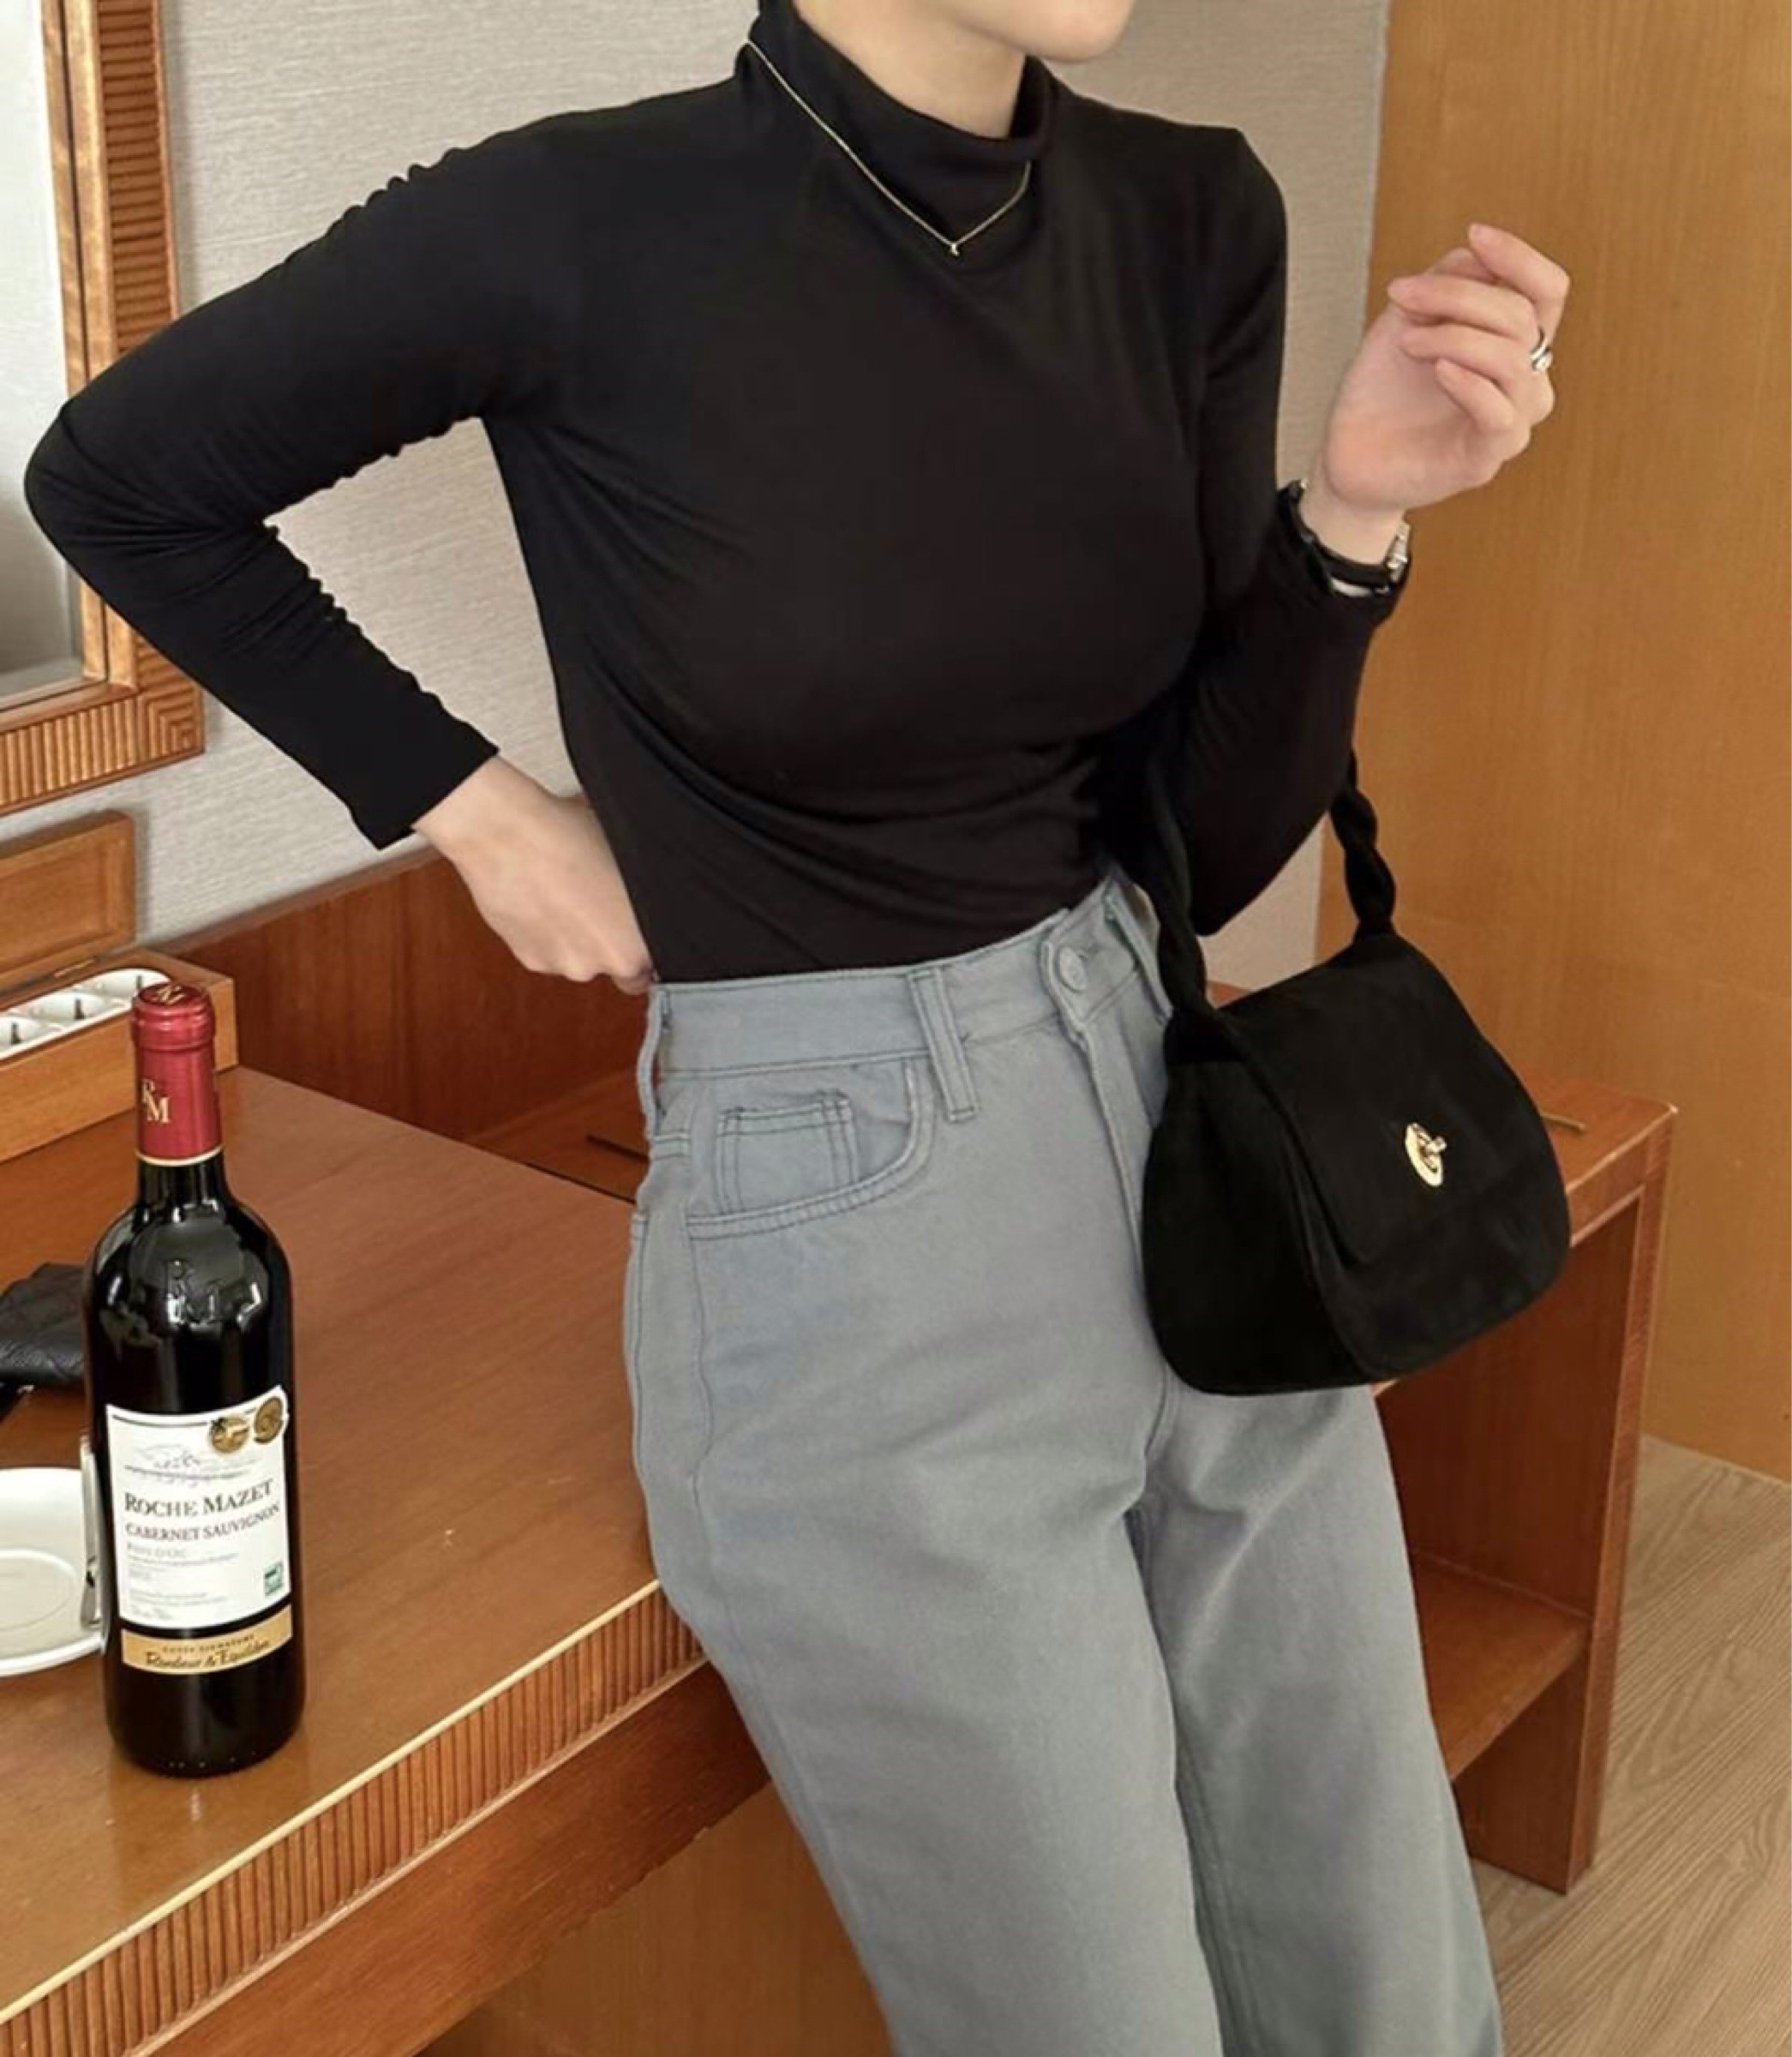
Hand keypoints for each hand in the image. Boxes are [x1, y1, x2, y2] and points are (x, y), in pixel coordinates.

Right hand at [413, 756, 655, 994]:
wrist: (506, 833)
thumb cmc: (569, 837)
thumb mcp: (632, 864)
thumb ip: (644, 905)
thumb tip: (646, 912)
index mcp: (632, 949)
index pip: (651, 967)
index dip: (643, 945)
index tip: (632, 926)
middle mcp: (596, 966)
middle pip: (615, 967)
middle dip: (610, 941)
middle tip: (599, 901)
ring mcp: (559, 965)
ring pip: (580, 960)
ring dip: (578, 938)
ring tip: (567, 894)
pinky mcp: (527, 958)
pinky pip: (549, 952)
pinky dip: (548, 934)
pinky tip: (545, 900)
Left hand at [1304, 220, 1569, 536]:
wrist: (1349, 455)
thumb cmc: (1384, 389)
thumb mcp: (1410, 319)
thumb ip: (1449, 282)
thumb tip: (1478, 256)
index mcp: (1514, 343)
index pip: (1547, 291)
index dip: (1520, 258)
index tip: (1475, 234)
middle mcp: (1524, 380)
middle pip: (1520, 316)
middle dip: (1458, 295)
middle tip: (1402, 296)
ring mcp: (1511, 421)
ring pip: (1511, 358)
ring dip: (1453, 337)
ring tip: (1407, 343)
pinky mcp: (1486, 459)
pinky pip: (1499, 413)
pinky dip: (1468, 383)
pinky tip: (1438, 370)